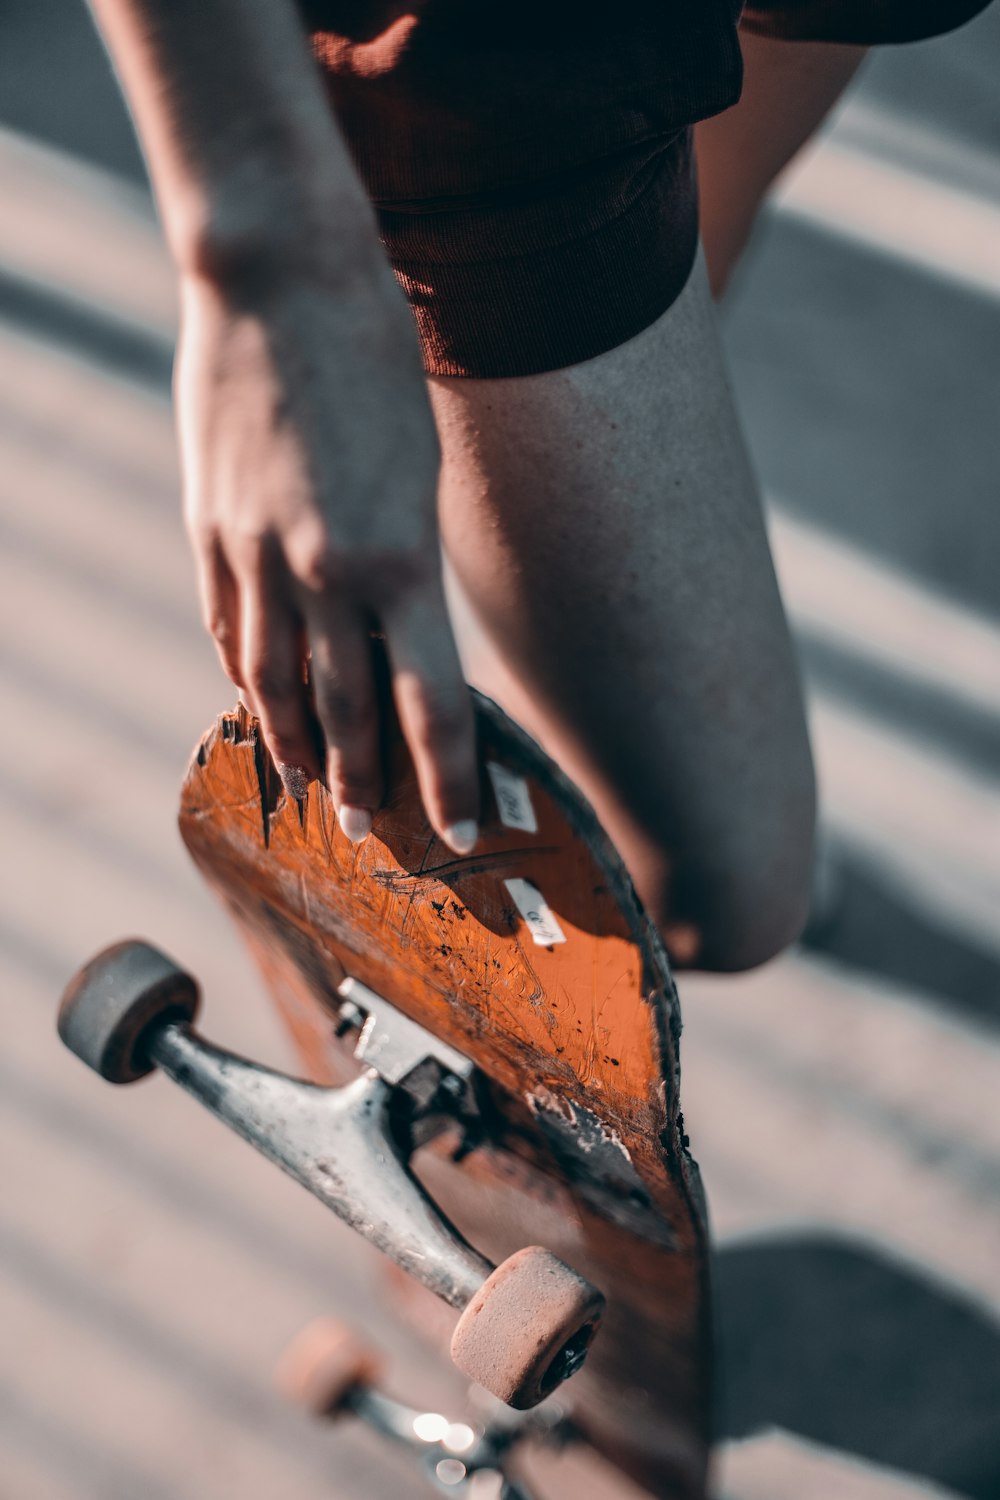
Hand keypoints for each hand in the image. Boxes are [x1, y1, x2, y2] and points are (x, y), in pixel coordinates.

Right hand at [175, 260, 478, 852]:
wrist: (279, 276)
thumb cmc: (376, 356)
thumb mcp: (419, 468)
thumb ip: (406, 560)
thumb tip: (398, 628)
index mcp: (401, 562)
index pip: (431, 705)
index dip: (445, 778)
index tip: (457, 830)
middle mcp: (325, 577)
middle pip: (347, 712)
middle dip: (364, 780)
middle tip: (371, 827)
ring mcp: (255, 558)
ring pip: (275, 685)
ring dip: (297, 745)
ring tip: (311, 785)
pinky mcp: (209, 533)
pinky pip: (228, 630)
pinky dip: (245, 678)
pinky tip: (255, 704)